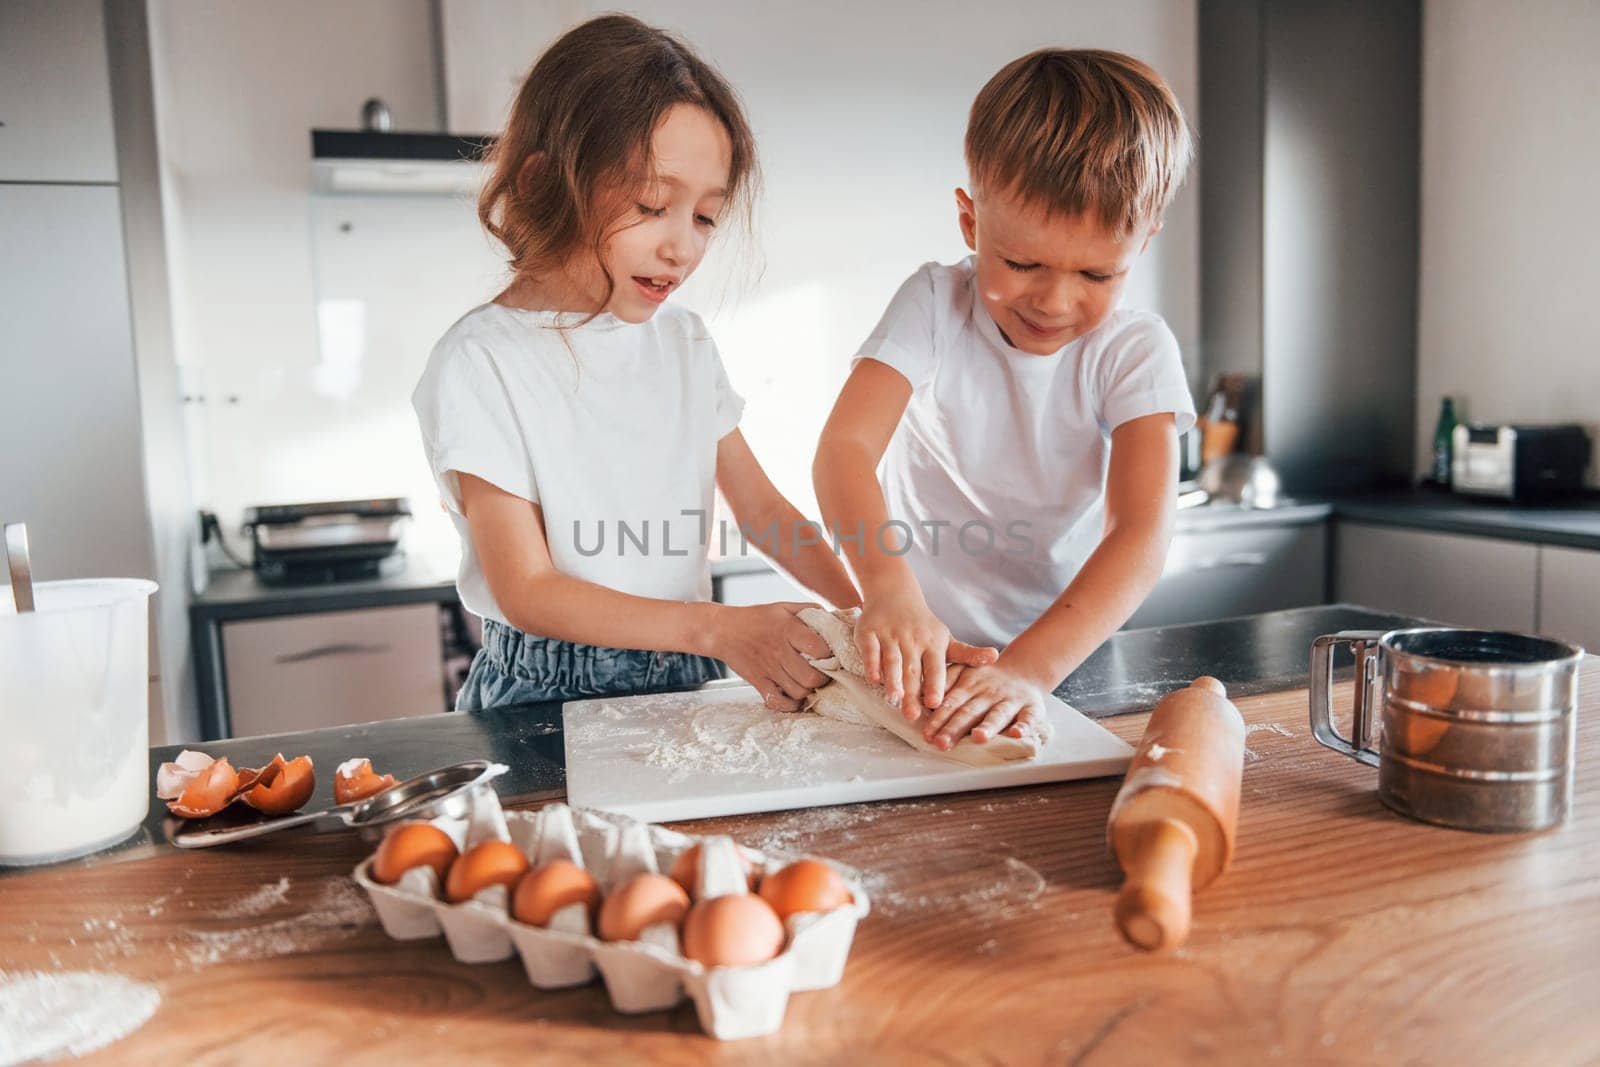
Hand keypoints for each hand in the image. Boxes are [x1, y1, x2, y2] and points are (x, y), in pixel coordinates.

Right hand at [705, 602, 831, 710]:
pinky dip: (790, 705)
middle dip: (823, 679)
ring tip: (809, 684)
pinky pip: (778, 702)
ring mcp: (768, 669)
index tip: (831, 655)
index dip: (830, 655)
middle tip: (824, 675)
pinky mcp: (758, 682)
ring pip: (798, 692)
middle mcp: (779, 650)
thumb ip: (810, 610)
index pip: (819, 648)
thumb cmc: (757, 618)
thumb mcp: (784, 607)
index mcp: (788, 629)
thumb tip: (836, 618)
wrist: (723, 630)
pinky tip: (795, 697)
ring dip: (808, 691)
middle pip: (811, 677)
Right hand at [856, 593, 997, 718]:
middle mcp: (912, 640)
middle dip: (912, 692)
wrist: (894, 594)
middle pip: (912, 669)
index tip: (935, 704)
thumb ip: (967, 654)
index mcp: (932, 644)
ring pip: (892, 660)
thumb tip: (996, 657)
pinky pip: (870, 650)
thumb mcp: (946, 640)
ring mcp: (890, 635)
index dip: (935, 685)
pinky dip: (872, 664)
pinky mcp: (869, 632)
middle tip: (912, 715)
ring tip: (894, 698)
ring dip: (893, 679)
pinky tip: (874, 680)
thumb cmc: (923, 626)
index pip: (935, 667)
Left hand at [921, 662, 1047, 749]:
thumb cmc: (986, 678)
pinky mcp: (1032, 708)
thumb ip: (946, 681)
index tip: (927, 734)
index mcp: (970, 685)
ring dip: (988, 726)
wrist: (1024, 670)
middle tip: (942, 743)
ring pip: (998, 714)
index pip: (952, 702)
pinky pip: (1029, 718)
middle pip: (971, 712)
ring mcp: (1011, 701)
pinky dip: (1025, 726)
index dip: (939, 718)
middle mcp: (990, 693)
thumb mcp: (964, 671)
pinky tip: (1017, 735)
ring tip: (979, 737)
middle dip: (955, 728)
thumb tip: (920, 695)